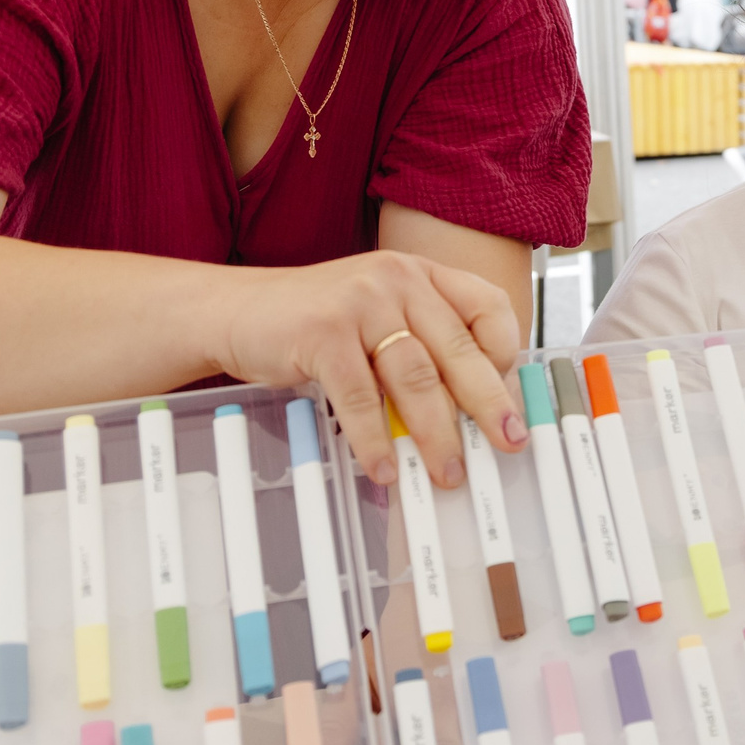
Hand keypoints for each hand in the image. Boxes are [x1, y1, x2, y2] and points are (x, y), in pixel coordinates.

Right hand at [216, 249, 524, 490]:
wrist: (236, 310)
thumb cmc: (316, 322)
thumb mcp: (379, 316)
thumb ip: (422, 346)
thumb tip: (471, 412)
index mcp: (420, 274)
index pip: (488, 305)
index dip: (505, 353)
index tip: (508, 395)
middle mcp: (396, 279)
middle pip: (459, 349)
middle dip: (488, 405)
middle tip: (507, 443)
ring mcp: (359, 303)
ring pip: (415, 378)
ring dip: (436, 433)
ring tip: (446, 471)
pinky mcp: (322, 334)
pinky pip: (361, 399)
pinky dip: (375, 441)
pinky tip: (385, 468)